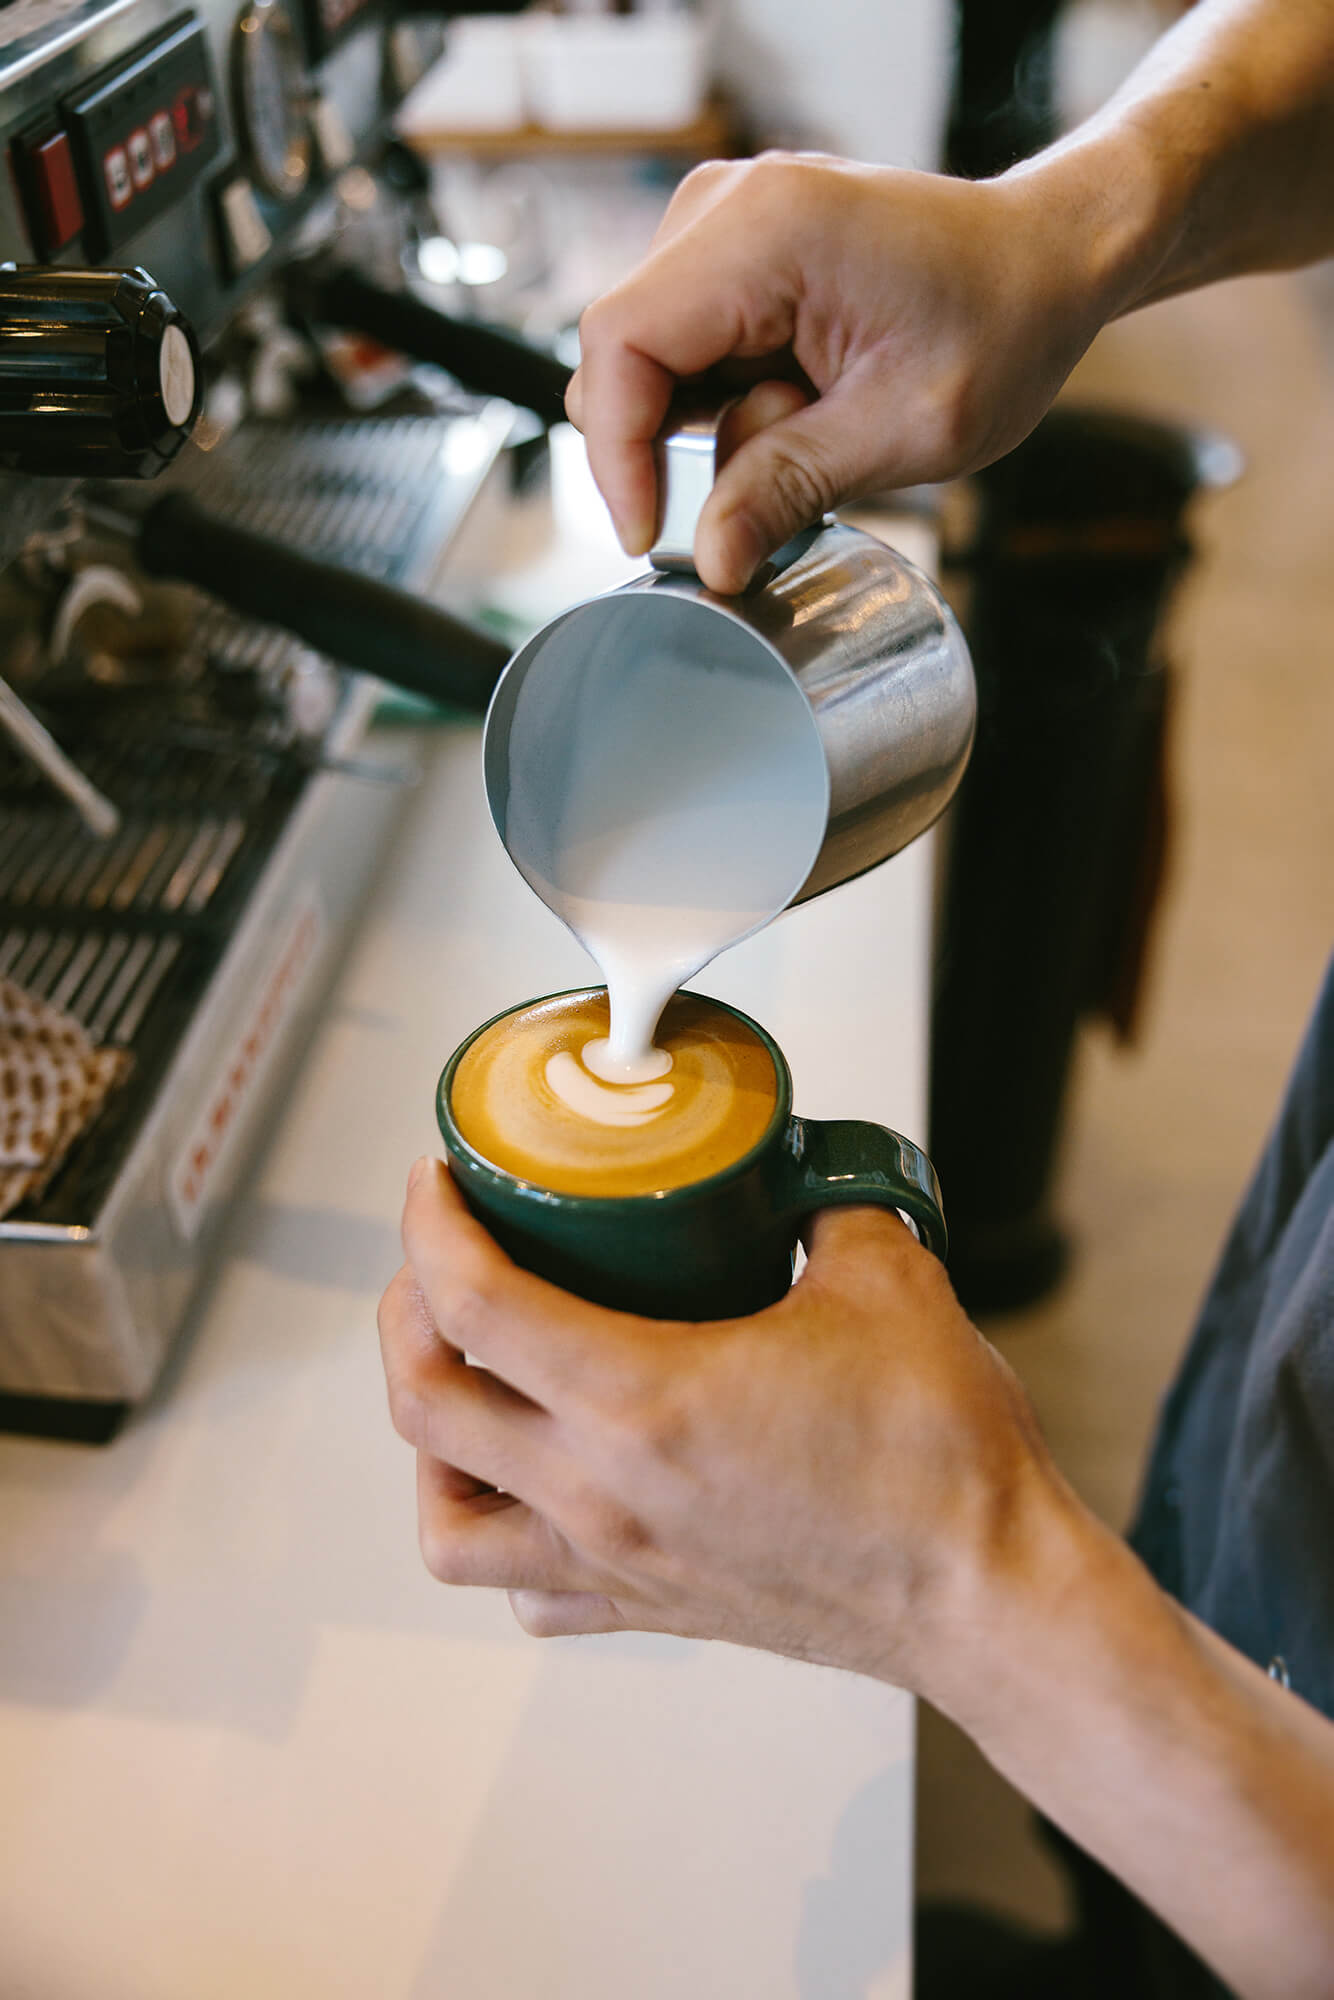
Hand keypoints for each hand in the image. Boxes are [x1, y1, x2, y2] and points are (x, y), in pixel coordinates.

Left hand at [377, 1158, 1066, 1696]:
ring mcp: (617, 1561)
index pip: (474, 1303)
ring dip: (429, 1440)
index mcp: (643, 1400)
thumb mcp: (888, 1279)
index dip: (432, 1225)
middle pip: (424, 1402)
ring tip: (468, 1379)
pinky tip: (537, 1483)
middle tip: (441, 1257)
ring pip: (446, 1521)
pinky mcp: (649, 1606)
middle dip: (406, 1311)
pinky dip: (501, 1533)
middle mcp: (603, 1493)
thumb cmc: (944, 1460)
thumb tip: (791, 1175)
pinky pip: (524, 1590)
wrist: (991, 1597)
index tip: (435, 1178)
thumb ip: (827, 1202)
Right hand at [565, 151, 1128, 589]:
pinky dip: (720, 404)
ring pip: (645, 360)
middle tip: (764, 488)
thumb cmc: (999, 325)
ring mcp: (721, 220)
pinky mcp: (726, 250)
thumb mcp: (905, 431)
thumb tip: (709, 560)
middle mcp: (727, 205)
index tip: (651, 534)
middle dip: (669, 446)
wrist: (1045, 262)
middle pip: (621, 354)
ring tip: (808, 428)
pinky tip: (794, 407)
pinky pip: (679, 350)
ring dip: (704, 426)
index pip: (623, 344)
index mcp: (768, 229)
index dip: (617, 453)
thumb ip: (790, 488)